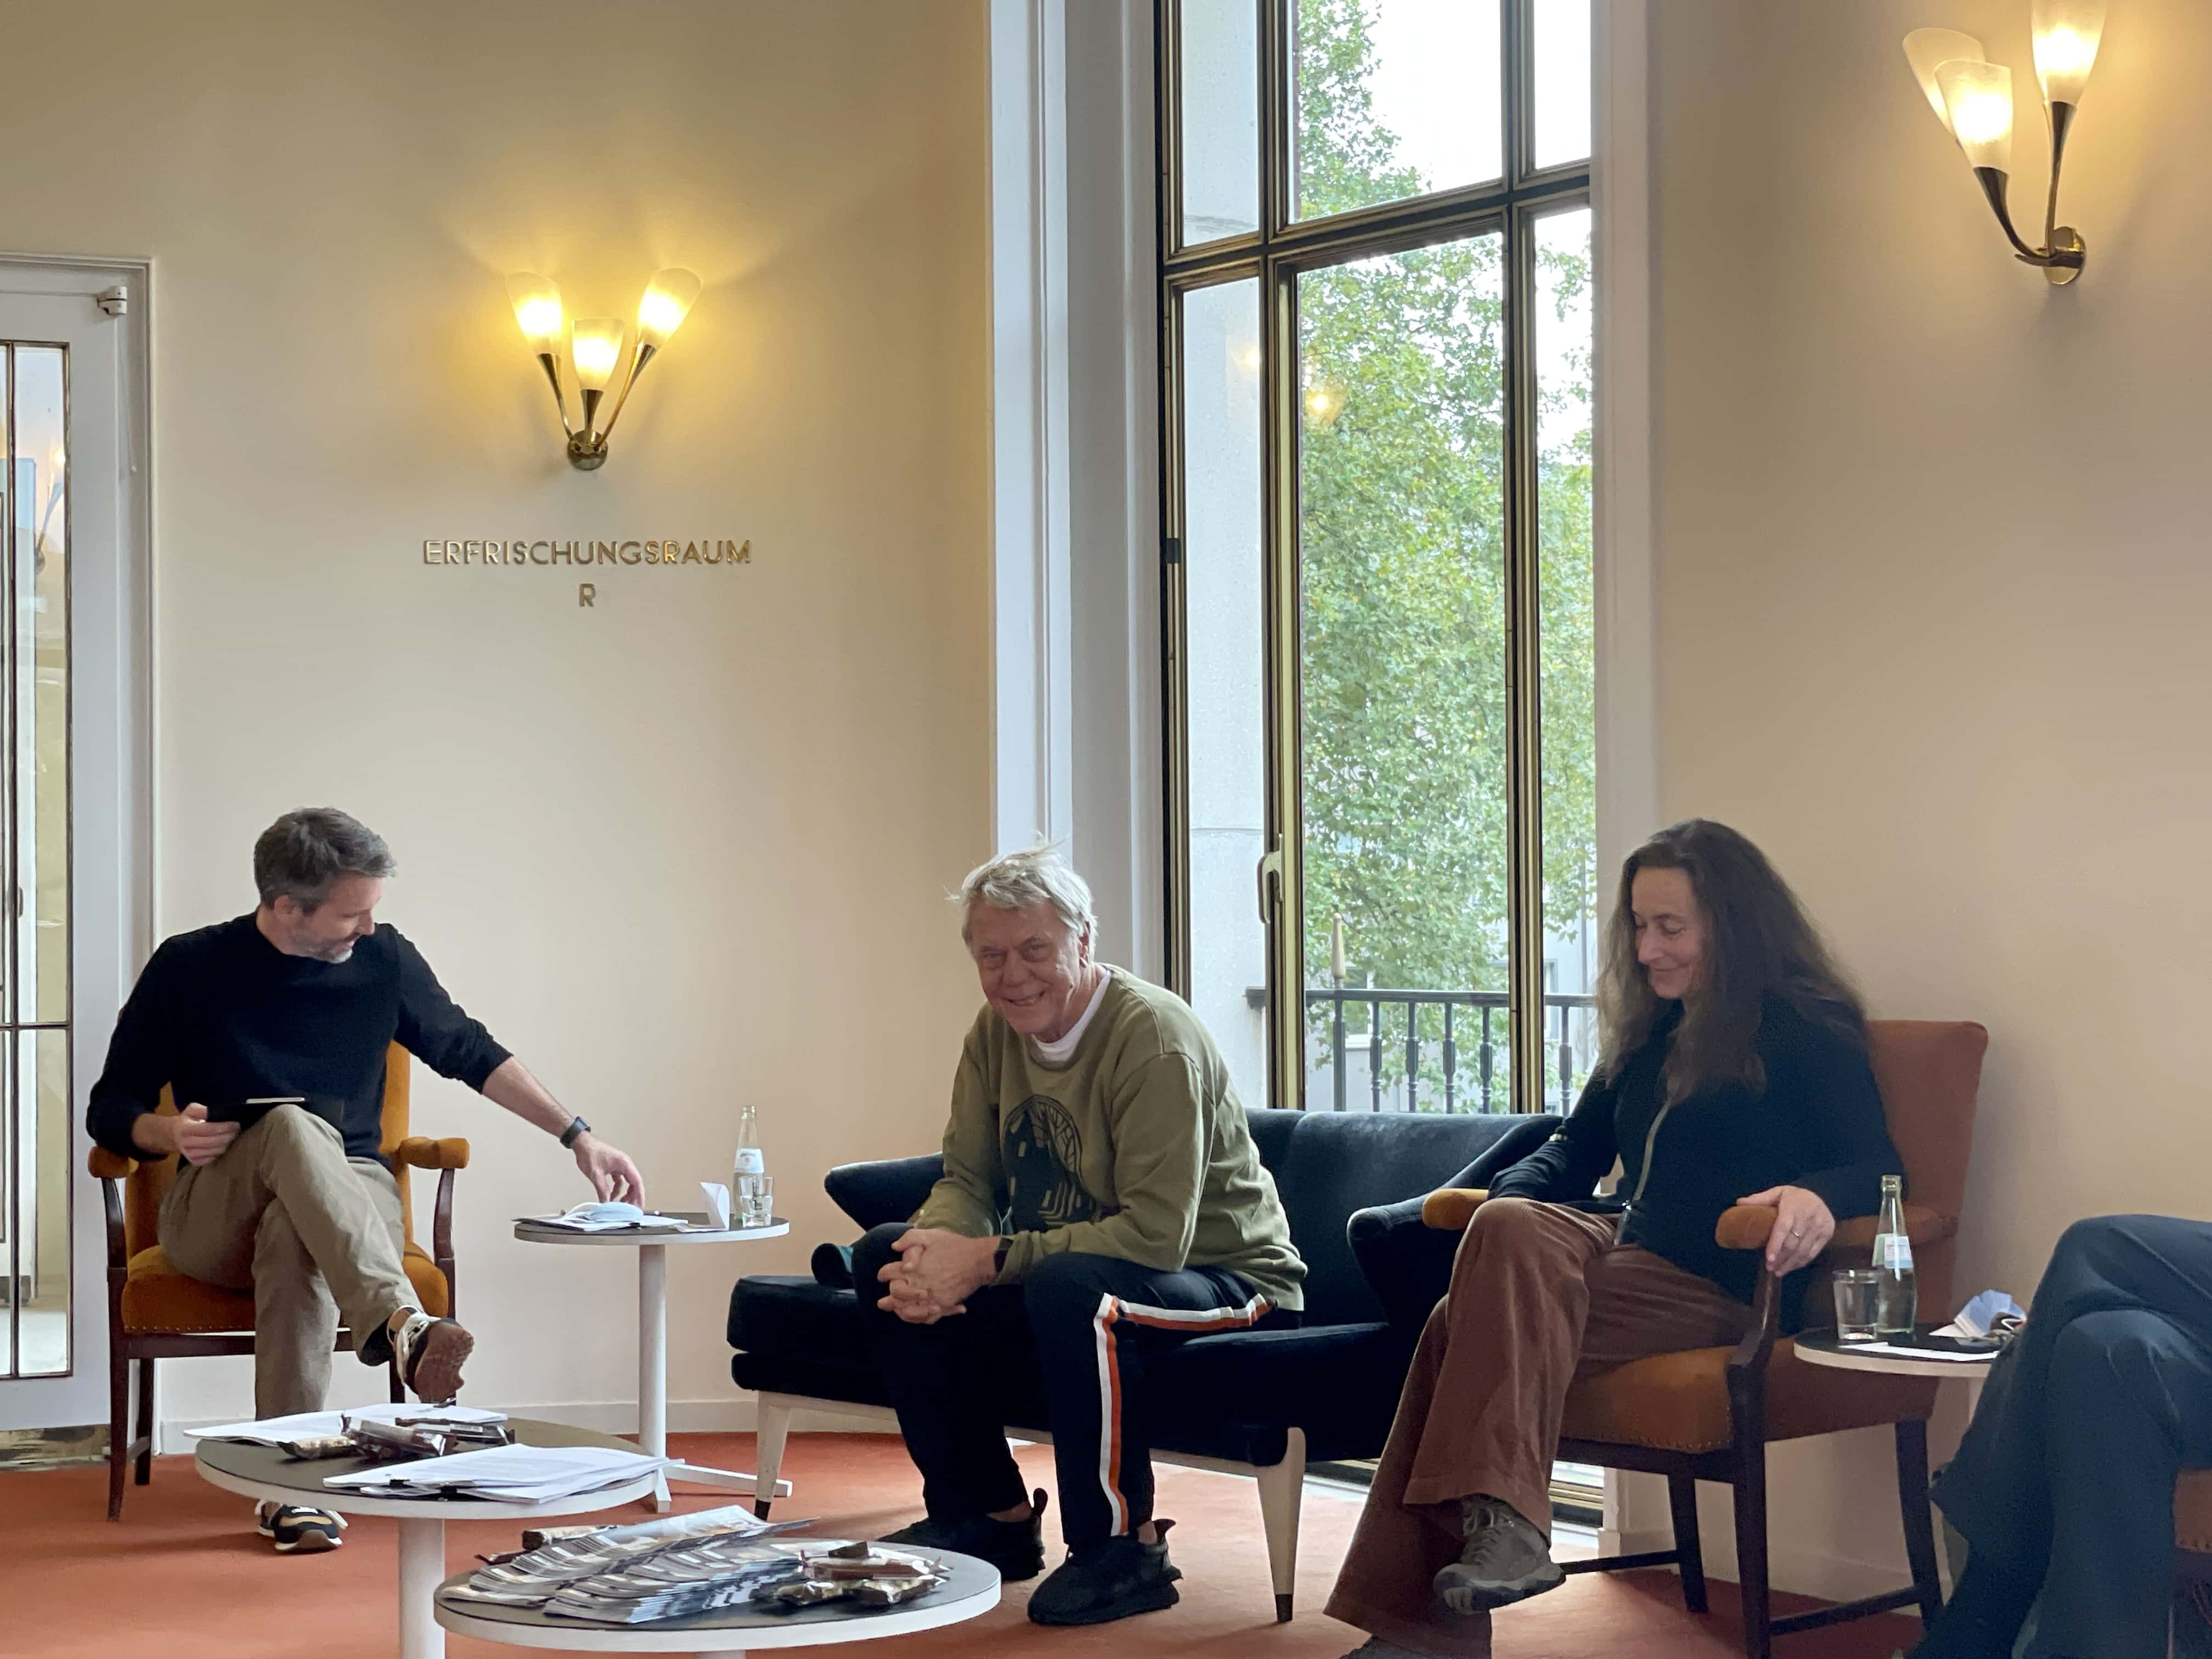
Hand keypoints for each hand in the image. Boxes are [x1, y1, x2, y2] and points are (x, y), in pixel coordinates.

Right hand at [170, 1103, 239, 1166]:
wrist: (174, 1136)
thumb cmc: (187, 1120)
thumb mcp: (191, 1110)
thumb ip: (203, 1110)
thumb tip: (217, 1113)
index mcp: (185, 1128)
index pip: (209, 1129)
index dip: (225, 1127)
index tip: (236, 1124)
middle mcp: (186, 1143)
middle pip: (214, 1141)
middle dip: (230, 1135)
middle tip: (237, 1130)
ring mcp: (189, 1154)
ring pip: (216, 1151)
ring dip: (227, 1143)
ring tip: (232, 1136)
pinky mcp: (194, 1162)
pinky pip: (213, 1158)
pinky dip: (220, 1150)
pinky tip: (222, 1144)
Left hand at [573, 1134, 643, 1203]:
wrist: (582, 1144)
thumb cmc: (590, 1153)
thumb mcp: (596, 1174)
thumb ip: (602, 1189)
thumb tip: (606, 1202)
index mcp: (624, 1164)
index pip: (637, 1182)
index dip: (639, 1195)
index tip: (639, 1206)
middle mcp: (625, 1165)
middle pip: (634, 1184)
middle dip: (633, 1197)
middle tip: (630, 1209)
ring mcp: (620, 1167)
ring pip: (627, 1184)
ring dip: (625, 1194)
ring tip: (620, 1205)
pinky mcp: (614, 1168)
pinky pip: (619, 1182)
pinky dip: (616, 1190)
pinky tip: (611, 1196)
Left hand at [876, 1228, 997, 1319]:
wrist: (978, 1260)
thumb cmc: (955, 1246)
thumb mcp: (932, 1235)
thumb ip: (911, 1238)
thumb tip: (894, 1247)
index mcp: (913, 1267)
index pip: (889, 1272)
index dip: (883, 1274)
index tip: (881, 1276)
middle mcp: (919, 1283)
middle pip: (896, 1295)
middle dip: (887, 1300)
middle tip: (882, 1303)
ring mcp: (930, 1296)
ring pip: (908, 1310)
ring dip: (900, 1312)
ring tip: (897, 1313)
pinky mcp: (942, 1305)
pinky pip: (927, 1317)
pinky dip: (920, 1318)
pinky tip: (917, 1317)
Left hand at [1738, 1184, 1835, 1275]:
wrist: (1823, 1194)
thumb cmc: (1795, 1197)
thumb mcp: (1777, 1192)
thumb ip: (1760, 1199)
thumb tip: (1739, 1203)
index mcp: (1793, 1206)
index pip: (1783, 1227)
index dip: (1775, 1244)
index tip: (1768, 1258)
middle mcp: (1809, 1217)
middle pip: (1793, 1243)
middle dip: (1781, 1258)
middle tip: (1769, 1267)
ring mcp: (1820, 1227)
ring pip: (1804, 1250)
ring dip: (1790, 1264)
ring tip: (1778, 1271)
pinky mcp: (1827, 1234)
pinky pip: (1813, 1252)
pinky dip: (1801, 1262)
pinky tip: (1791, 1267)